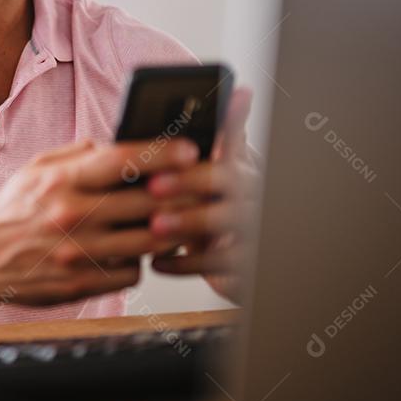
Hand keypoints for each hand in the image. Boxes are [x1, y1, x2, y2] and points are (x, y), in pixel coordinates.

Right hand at [0, 137, 200, 305]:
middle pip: (146, 201)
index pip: (123, 160)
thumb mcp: (36, 168)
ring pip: (148, 240)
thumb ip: (78, 154)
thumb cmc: (11, 210)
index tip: (191, 150)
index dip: (163, 153)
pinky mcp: (80, 283)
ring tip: (172, 219)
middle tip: (199, 187)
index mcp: (61, 180)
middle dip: (180, 192)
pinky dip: (137, 261)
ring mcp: (77, 253)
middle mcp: (71, 215)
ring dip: (166, 229)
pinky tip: (131, 250)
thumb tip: (120, 143)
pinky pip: (131, 271)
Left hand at [145, 87, 260, 300]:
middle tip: (153, 186)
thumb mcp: (196, 185)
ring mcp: (257, 226)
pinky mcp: (250, 262)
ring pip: (228, 220)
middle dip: (188, 181)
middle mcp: (255, 192)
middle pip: (229, 178)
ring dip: (187, 221)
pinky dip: (185, 263)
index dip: (211, 135)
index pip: (230, 143)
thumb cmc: (204, 214)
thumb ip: (180, 161)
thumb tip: (143, 136)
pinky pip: (221, 262)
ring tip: (154, 225)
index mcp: (241, 167)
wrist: (230, 265)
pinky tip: (157, 262)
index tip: (178, 142)